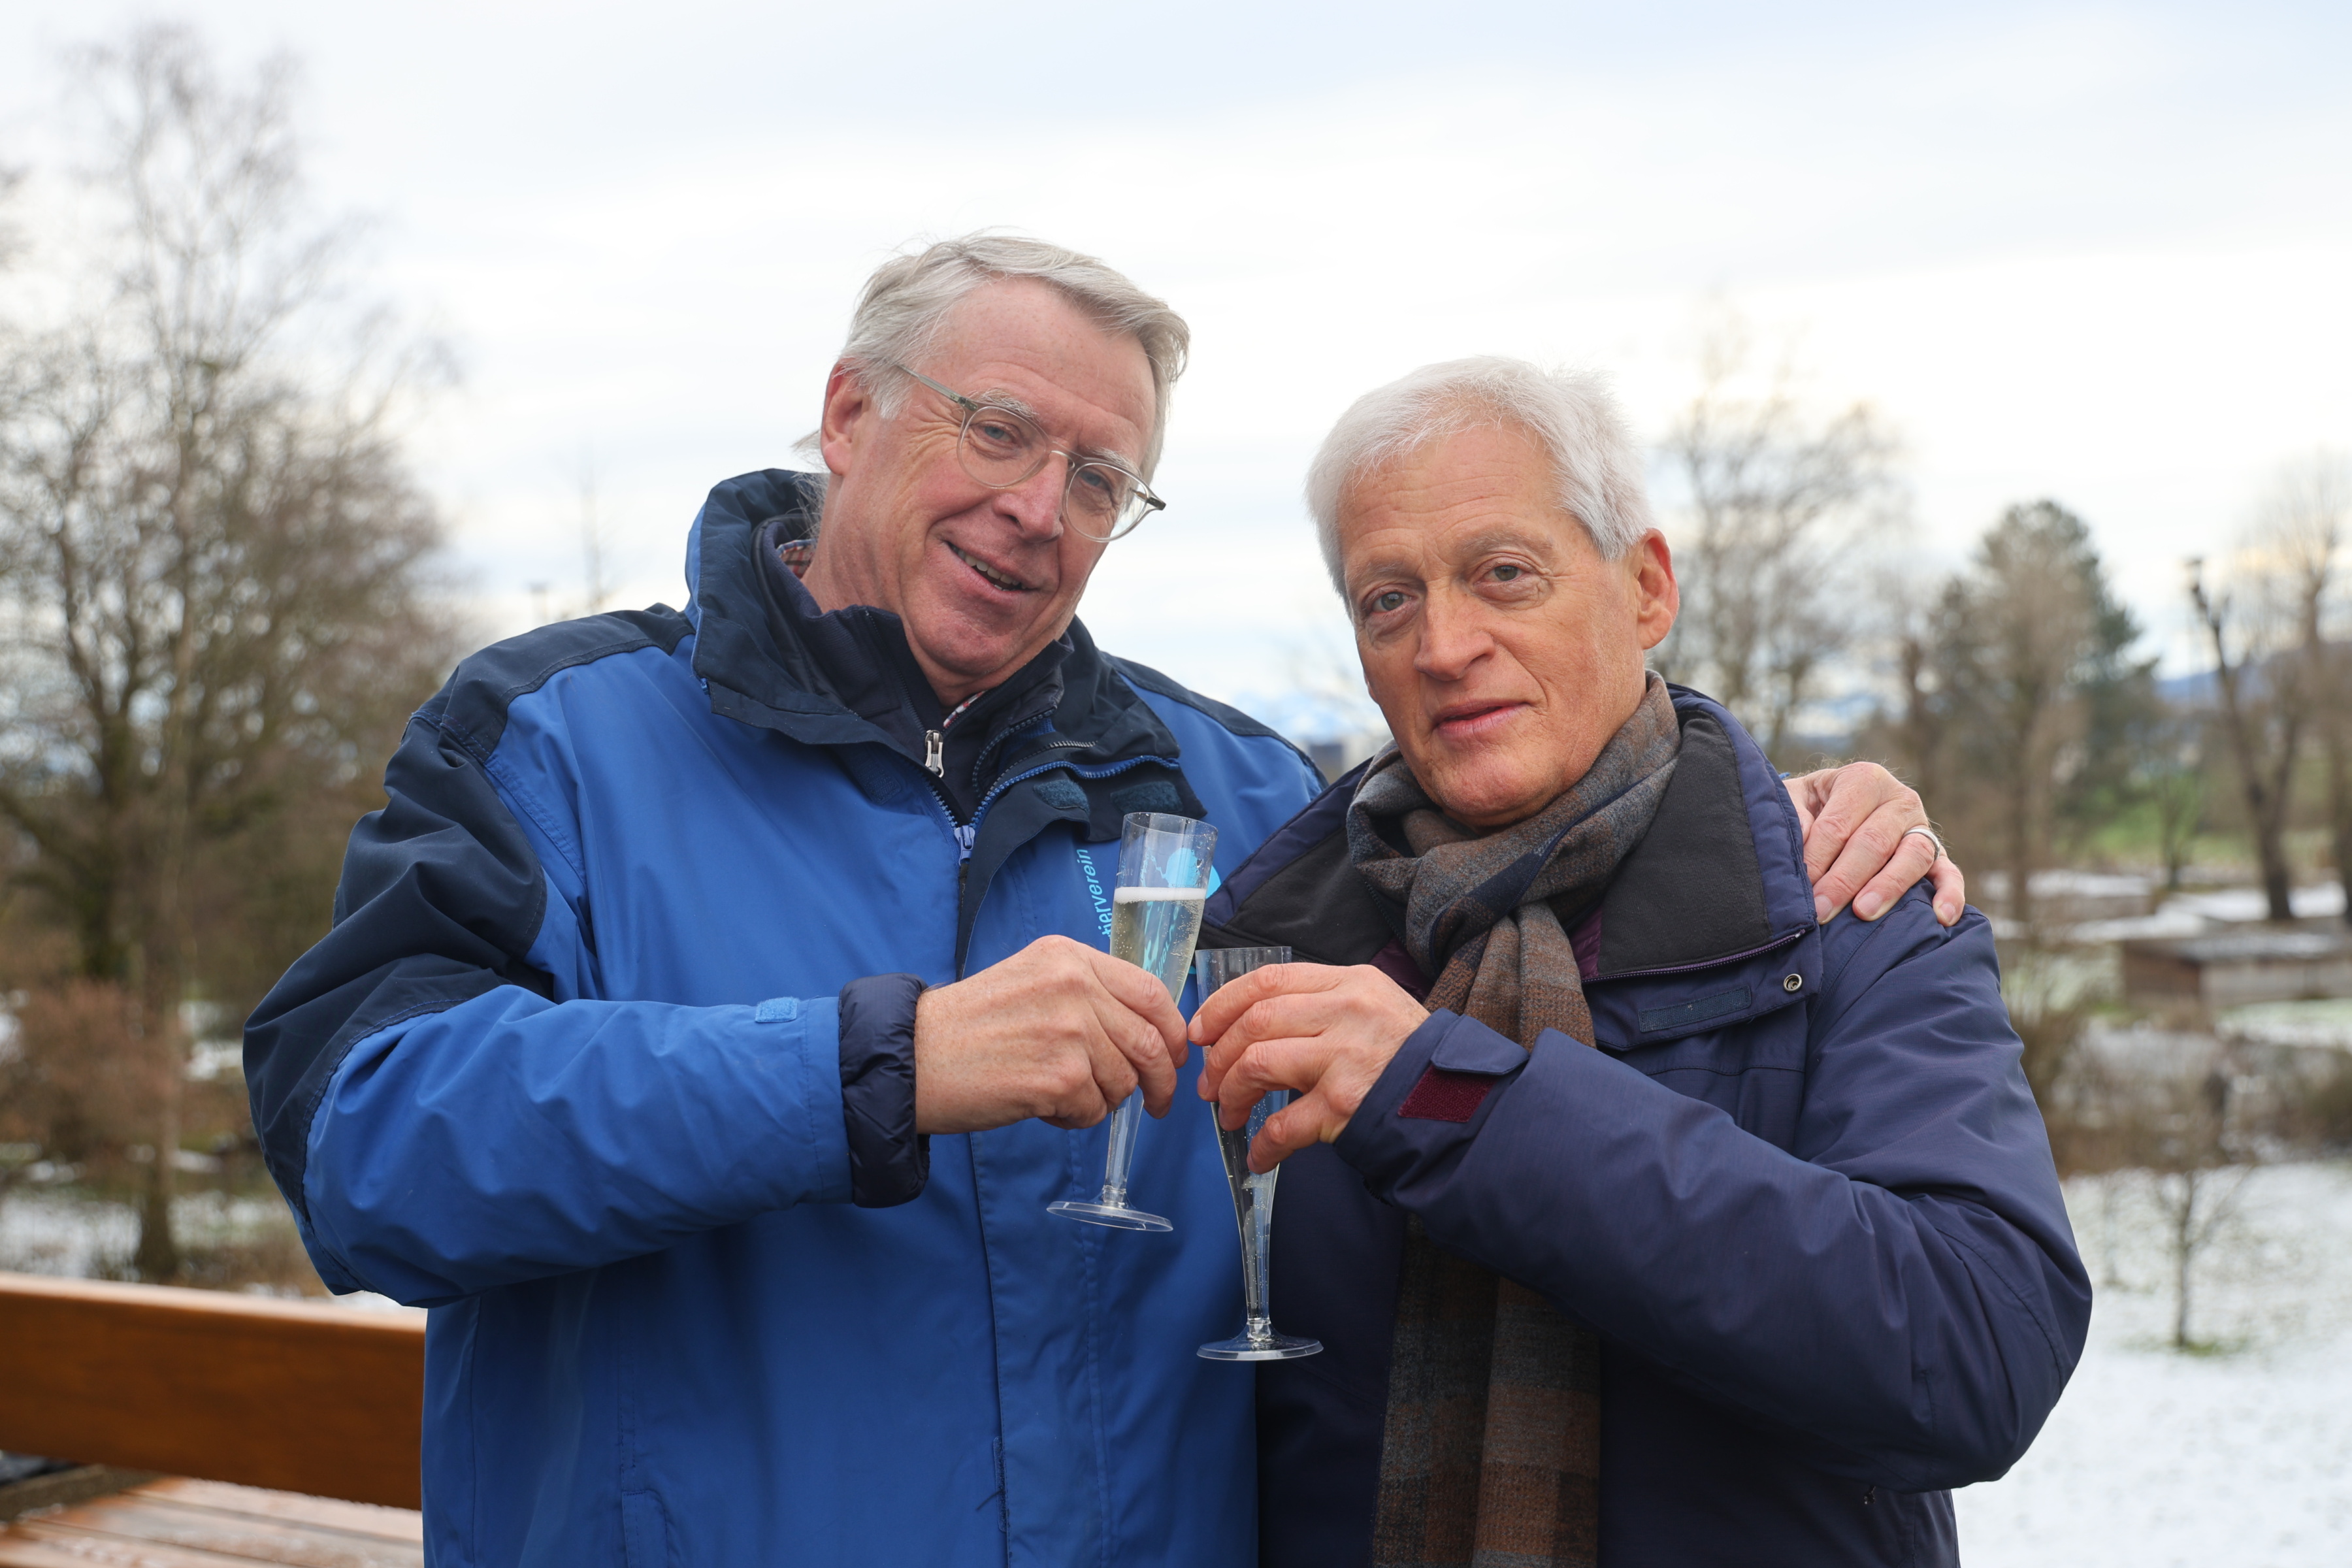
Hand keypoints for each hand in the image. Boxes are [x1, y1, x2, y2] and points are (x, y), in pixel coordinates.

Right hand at [913, 936, 1186, 1133]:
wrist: (913, 1058)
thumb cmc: (966, 1028)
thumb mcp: (1030, 982)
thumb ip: (1085, 993)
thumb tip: (1143, 1031)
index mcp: (1069, 957)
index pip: (1150, 992)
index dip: (1172, 1030)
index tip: (1176, 1055)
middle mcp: (1075, 985)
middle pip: (1150, 1041)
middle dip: (1160, 1080)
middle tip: (1156, 1103)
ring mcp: (1070, 1030)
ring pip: (1124, 1081)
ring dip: (1102, 1101)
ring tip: (1059, 1096)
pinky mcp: (1061, 1076)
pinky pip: (1094, 1110)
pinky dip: (1074, 1119)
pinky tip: (1041, 1107)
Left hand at [1190, 963, 1428, 1172]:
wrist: (1461, 1103)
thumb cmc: (1409, 1058)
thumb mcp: (1373, 1007)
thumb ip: (1320, 1003)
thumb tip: (1248, 1022)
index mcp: (1349, 982)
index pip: (1267, 980)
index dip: (1223, 1004)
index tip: (1201, 1030)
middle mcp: (1347, 1011)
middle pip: (1255, 1021)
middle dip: (1219, 1056)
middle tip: (1209, 1084)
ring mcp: (1347, 1057)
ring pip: (1259, 1063)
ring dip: (1233, 1094)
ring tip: (1230, 1114)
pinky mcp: (1347, 1104)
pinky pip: (1284, 1124)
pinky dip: (1263, 1143)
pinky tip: (1259, 1154)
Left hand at [1782, 762, 1963, 925]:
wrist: (1831, 810)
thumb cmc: (1808, 808)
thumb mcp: (1793, 800)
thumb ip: (1794, 816)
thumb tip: (1803, 844)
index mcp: (1863, 779)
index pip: (1838, 824)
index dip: (1817, 857)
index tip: (1800, 885)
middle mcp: (1899, 799)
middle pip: (1874, 842)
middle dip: (1844, 880)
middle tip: (1821, 910)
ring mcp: (1921, 827)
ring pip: (1913, 856)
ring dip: (1887, 887)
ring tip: (1863, 913)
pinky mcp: (1937, 855)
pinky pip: (1948, 874)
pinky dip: (1949, 895)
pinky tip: (1941, 918)